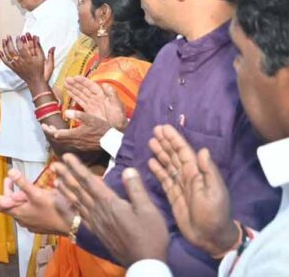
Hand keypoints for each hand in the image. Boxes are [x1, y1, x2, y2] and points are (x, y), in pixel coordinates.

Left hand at [0, 34, 54, 84]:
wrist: (35, 81)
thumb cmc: (40, 71)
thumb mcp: (44, 61)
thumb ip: (45, 52)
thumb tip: (49, 44)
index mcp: (28, 59)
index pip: (21, 48)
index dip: (19, 41)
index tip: (18, 36)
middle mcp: (20, 62)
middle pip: (12, 50)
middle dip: (9, 42)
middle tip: (8, 36)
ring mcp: (16, 65)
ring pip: (8, 55)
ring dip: (4, 47)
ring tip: (4, 40)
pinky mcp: (13, 68)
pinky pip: (6, 62)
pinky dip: (2, 56)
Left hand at [0, 168, 73, 233]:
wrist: (71, 225)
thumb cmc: (53, 209)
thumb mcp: (37, 193)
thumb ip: (23, 183)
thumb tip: (10, 171)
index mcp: (18, 212)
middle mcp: (21, 219)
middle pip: (9, 205)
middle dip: (8, 190)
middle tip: (10, 179)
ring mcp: (30, 223)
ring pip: (19, 208)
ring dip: (17, 196)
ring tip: (22, 186)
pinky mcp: (39, 224)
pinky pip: (27, 212)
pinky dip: (26, 203)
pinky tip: (33, 197)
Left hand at [41, 110, 110, 151]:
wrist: (111, 140)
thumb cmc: (101, 128)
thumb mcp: (90, 118)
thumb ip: (78, 114)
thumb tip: (65, 112)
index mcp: (75, 134)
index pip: (56, 134)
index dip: (48, 130)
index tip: (43, 125)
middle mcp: (74, 142)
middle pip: (57, 139)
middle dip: (50, 132)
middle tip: (46, 126)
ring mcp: (78, 146)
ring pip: (62, 142)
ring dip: (56, 136)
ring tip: (53, 129)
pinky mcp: (82, 147)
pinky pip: (68, 144)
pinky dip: (63, 139)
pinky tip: (64, 134)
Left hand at [51, 154, 168, 266]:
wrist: (144, 263)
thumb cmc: (150, 235)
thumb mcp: (148, 209)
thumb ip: (135, 189)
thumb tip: (128, 169)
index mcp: (110, 203)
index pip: (89, 181)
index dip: (77, 168)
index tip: (66, 156)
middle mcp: (98, 211)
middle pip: (79, 190)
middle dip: (67, 176)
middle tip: (54, 164)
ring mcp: (96, 222)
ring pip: (77, 202)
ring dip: (65, 190)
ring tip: (55, 180)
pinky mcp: (96, 231)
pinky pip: (79, 216)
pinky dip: (70, 207)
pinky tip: (65, 204)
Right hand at [66, 77, 127, 130]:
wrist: (117, 129)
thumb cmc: (119, 118)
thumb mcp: (117, 105)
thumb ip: (112, 94)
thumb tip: (105, 85)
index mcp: (102, 96)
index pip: (91, 86)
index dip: (83, 81)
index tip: (76, 77)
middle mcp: (96, 99)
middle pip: (84, 89)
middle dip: (75, 84)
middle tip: (67, 79)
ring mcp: (92, 104)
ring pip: (81, 94)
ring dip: (73, 89)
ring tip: (66, 84)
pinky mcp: (89, 111)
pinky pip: (80, 101)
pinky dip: (74, 97)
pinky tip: (69, 93)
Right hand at [147, 124, 238, 256]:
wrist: (210, 237)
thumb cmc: (214, 214)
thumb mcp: (215, 192)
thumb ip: (208, 172)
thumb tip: (202, 150)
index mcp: (198, 174)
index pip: (184, 152)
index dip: (174, 140)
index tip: (163, 128)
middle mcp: (188, 177)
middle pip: (174, 156)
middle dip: (165, 143)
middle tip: (154, 130)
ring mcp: (180, 186)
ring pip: (168, 165)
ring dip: (160, 153)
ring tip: (151, 142)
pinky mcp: (173, 196)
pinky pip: (164, 180)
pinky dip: (158, 170)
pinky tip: (151, 162)